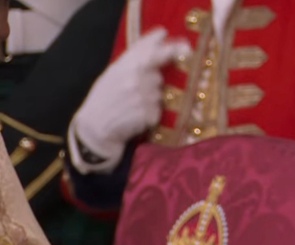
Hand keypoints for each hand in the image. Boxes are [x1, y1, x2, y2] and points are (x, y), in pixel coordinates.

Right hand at [70, 27, 190, 171]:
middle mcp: (134, 78)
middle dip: (151, 82)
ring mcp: (142, 97)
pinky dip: (150, 112)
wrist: (96, 127)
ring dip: (150, 99)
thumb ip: (131, 61)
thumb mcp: (112, 74)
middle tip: (135, 90)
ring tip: (132, 104)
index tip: (165, 35)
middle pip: (158, 75)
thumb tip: (156, 45)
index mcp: (123, 66)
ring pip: (159, 94)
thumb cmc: (104, 99)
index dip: (160, 44)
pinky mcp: (148, 114)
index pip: (148, 51)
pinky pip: (157, 110)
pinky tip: (135, 114)